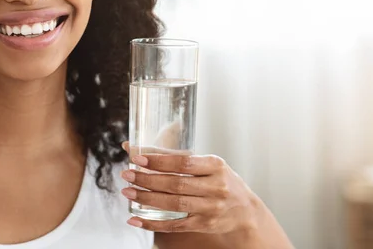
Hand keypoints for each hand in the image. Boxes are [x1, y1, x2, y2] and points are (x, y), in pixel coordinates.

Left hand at [120, 143, 259, 233]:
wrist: (245, 212)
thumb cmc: (222, 181)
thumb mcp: (209, 165)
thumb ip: (178, 157)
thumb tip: (138, 146)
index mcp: (216, 165)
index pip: (184, 162)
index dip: (159, 160)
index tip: (138, 158)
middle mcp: (215, 187)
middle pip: (176, 184)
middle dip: (147, 179)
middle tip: (127, 174)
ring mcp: (210, 208)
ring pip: (174, 204)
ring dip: (147, 198)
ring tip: (128, 192)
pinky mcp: (204, 225)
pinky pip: (174, 225)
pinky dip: (153, 223)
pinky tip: (135, 220)